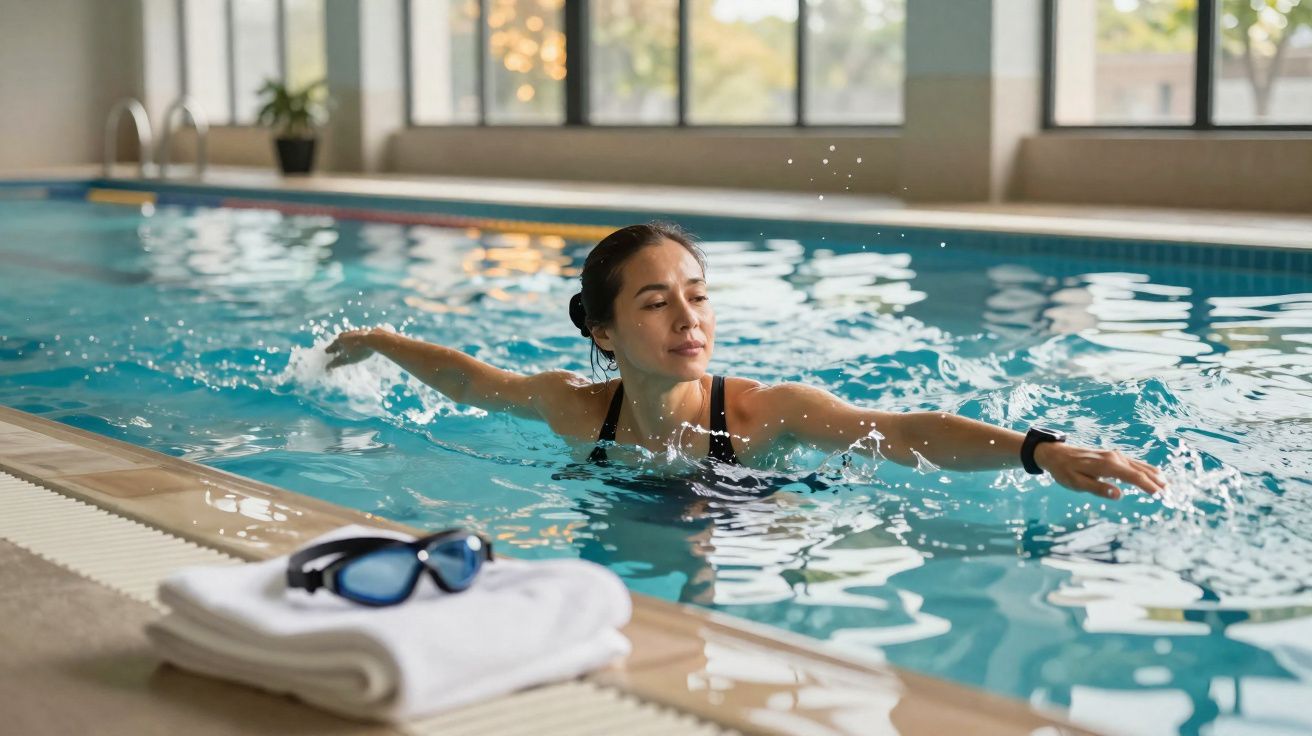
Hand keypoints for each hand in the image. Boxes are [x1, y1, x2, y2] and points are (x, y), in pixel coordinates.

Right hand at [324, 328, 379, 369]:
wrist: (373, 339)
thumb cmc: (358, 351)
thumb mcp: (347, 359)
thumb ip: (336, 363)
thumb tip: (327, 368)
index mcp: (340, 340)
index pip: (332, 346)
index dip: (329, 350)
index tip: (327, 352)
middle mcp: (345, 334)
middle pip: (339, 341)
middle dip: (337, 347)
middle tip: (335, 351)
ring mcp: (354, 332)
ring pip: (347, 339)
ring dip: (345, 344)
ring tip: (346, 349)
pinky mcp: (362, 332)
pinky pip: (354, 338)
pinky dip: (353, 342)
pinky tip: (356, 345)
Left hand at [1034, 442, 1165, 499]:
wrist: (1055, 453)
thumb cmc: (1064, 471)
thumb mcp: (1077, 483)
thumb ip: (1098, 488)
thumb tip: (1118, 494)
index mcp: (1107, 465)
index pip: (1133, 476)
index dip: (1148, 486)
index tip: (1161, 495)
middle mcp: (1114, 457)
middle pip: (1140, 470)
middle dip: (1156, 481)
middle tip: (1171, 493)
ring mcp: (1114, 455)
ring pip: (1139, 465)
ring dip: (1154, 474)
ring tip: (1167, 484)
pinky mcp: (1112, 455)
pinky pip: (1133, 462)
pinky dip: (1145, 469)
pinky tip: (1152, 474)